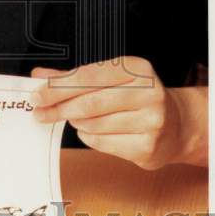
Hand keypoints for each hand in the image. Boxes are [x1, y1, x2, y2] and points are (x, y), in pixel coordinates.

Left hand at [30, 58, 206, 169]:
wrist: (177, 125)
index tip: (37, 93)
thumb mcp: (110, 79)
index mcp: (138, 69)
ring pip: (93, 124)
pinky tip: (92, 130)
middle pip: (89, 102)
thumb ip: (73, 77)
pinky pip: (102, 142)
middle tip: (40, 112)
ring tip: (76, 119)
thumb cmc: (137, 98)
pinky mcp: (147, 146)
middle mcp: (149, 93)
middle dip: (59, 107)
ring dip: (76, 122)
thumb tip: (40, 76)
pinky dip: (89, 136)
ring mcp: (151, 121)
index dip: (58, 86)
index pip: (88, 76)